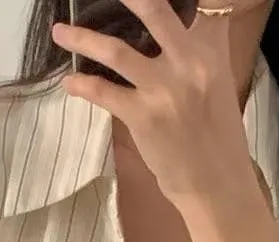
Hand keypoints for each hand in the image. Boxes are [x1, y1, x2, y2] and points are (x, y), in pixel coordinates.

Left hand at [53, 0, 255, 207]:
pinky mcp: (142, 117)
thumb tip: (177, 33)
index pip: (201, 6)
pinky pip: (104, 93)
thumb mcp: (218, 85)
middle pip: (154, 9)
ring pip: (115, 51)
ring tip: (59, 31)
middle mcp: (189, 64)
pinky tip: (70, 81)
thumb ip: (199, 54)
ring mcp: (163, 90)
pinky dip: (82, 85)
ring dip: (82, 38)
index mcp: (212, 52)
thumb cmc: (218, 139)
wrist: (217, 186)